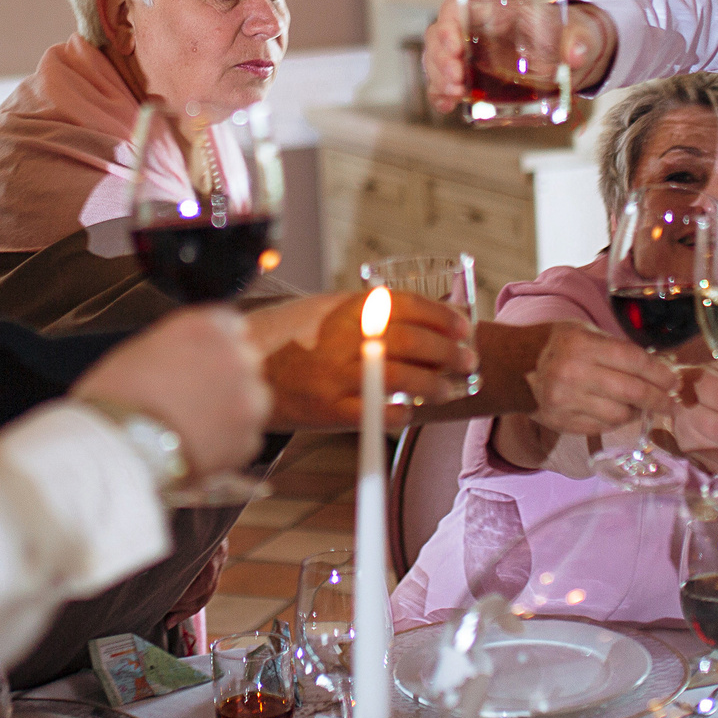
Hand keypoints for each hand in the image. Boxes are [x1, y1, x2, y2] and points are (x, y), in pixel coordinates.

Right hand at [73, 307, 270, 478]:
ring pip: (251, 400)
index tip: (202, 361)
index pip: (231, 324)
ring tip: (193, 427)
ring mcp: (248, 400)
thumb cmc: (116, 398)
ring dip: (231, 410)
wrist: (117, 447)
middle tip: (193, 397)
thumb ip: (182, 342)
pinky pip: (244, 438)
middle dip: (225, 377)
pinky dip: (227, 444)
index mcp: (207, 327)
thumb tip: (194, 353)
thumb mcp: (144, 347)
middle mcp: (236, 357)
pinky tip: (196, 448)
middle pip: (245, 361)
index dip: (213, 346)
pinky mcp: (248, 440)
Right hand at [249, 289, 471, 429]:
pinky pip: (374, 412)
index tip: (463, 328)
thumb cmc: (295, 337)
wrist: (249, 367)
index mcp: (347, 309)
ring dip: (433, 384)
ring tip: (449, 389)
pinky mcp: (327, 408)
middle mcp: (344, 338)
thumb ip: (369, 310)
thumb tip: (428, 314)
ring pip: (399, 376)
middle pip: (411, 341)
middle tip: (468, 361)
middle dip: (448, 352)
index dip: (441, 317)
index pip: (407, 305)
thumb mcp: (327, 309)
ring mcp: (336, 374)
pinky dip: (399, 411)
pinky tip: (410, 411)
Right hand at [419, 0, 618, 115]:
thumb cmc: (572, 32)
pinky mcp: (474, 72)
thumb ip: (579, 40)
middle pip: (440, 35)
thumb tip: (576, 54)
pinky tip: (446, 105)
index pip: (457, 8)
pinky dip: (441, 93)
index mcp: (496, 6)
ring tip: (454, 97)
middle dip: (441, 60)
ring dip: (439, 79)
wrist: (576, 50)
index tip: (455, 48)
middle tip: (456, 83)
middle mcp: (477, 25)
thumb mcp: (580, 32)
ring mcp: (472, 49)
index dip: (448, 26)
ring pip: (438, 59)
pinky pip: (447, 80)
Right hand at [521, 322, 678, 435]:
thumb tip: (654, 367)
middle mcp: (575, 374)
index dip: (660, 374)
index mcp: (582, 345)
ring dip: (637, 412)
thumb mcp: (581, 332)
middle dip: (658, 399)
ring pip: (619, 415)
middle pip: (632, 392)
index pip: (634, 361)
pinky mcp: (562, 422)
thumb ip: (615, 348)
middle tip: (671, 402)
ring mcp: (567, 401)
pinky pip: (601, 427)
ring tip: (642, 407)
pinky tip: (620, 414)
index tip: (674, 380)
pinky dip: (615, 422)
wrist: (509, 367)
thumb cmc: (551, 344)